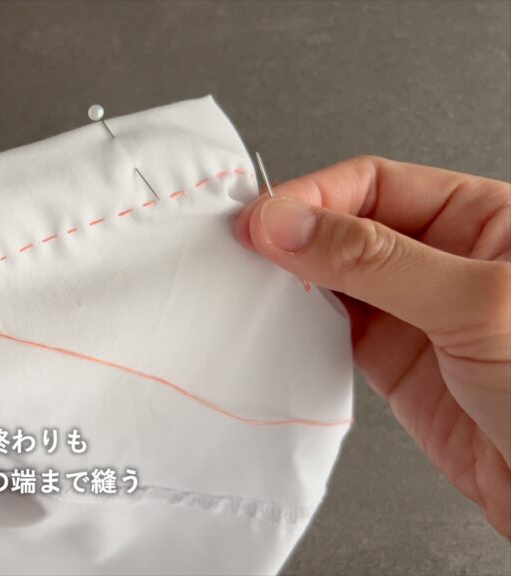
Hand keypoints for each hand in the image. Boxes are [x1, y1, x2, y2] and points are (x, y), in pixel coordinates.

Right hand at [234, 156, 510, 536]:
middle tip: (245, 251)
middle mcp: (446, 259)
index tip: (264, 220)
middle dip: (294, 235)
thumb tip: (291, 224)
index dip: (314, 197)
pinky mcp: (394, 362)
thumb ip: (376, 259)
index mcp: (484, 219)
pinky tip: (281, 326)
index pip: (376, 184)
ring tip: (253, 286)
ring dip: (291, 281)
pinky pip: (331, 330)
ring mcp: (416, 312)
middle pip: (347, 226)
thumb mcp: (475, 305)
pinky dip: (299, 327)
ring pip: (333, 278)